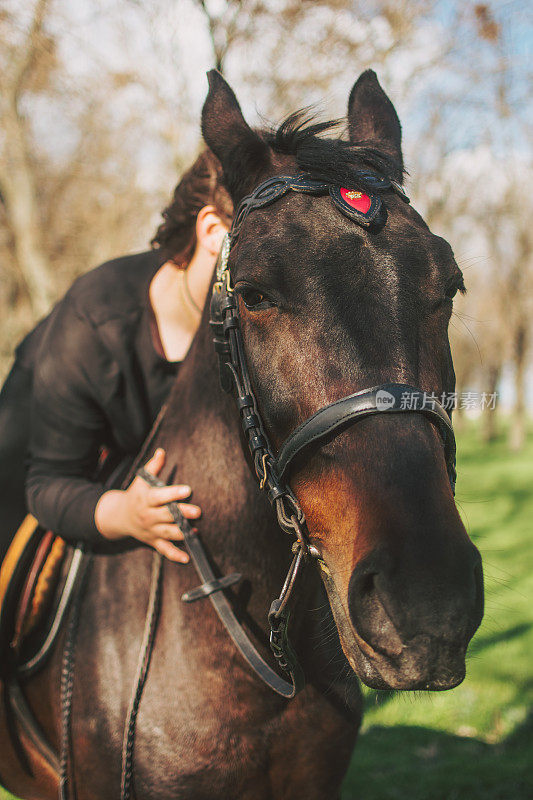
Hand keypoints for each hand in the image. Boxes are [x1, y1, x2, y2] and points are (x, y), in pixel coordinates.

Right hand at [95, 448, 199, 562]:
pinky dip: (175, 555)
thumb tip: (162, 451)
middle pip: (166, 516)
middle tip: (198, 511)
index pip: (160, 496)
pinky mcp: (153, 541)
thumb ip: (153, 466)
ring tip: (195, 530)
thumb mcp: (141, 480)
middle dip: (182, 514)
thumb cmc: (136, 495)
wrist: (119, 517)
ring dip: (181, 533)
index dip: (173, 493)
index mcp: (146, 499)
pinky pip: (164, 550)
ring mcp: (151, 530)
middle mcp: (148, 516)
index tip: (187, 489)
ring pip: (167, 533)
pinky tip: (187, 558)